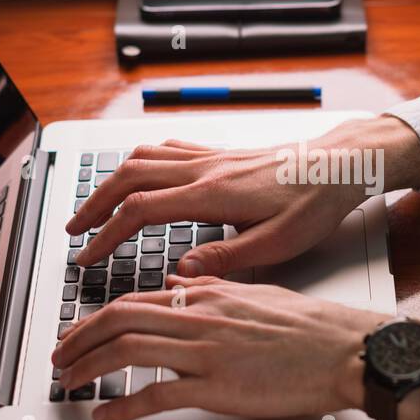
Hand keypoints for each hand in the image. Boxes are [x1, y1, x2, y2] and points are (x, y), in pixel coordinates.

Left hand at [51, 275, 391, 419]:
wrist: (344, 349)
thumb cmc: (310, 326)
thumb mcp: (256, 292)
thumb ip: (211, 285)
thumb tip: (177, 282)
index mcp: (208, 295)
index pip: (136, 300)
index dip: (97, 318)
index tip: (79, 332)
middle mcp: (200, 318)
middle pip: (119, 320)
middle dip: (79, 339)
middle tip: (60, 357)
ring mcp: (206, 352)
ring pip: (129, 351)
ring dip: (90, 367)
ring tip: (71, 382)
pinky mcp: (217, 386)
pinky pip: (157, 394)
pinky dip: (124, 406)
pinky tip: (106, 416)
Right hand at [66, 115, 419, 275]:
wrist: (344, 164)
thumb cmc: (317, 202)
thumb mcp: (278, 244)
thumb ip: (227, 258)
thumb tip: (182, 270)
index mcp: (213, 194)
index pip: (141, 211)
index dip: (107, 235)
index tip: (88, 256)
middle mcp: (206, 169)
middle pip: (129, 176)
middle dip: (95, 203)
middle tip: (75, 230)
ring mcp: (214, 157)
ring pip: (145, 157)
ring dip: (113, 180)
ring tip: (96, 203)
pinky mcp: (224, 153)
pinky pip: (170, 149)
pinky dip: (144, 160)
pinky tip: (142, 172)